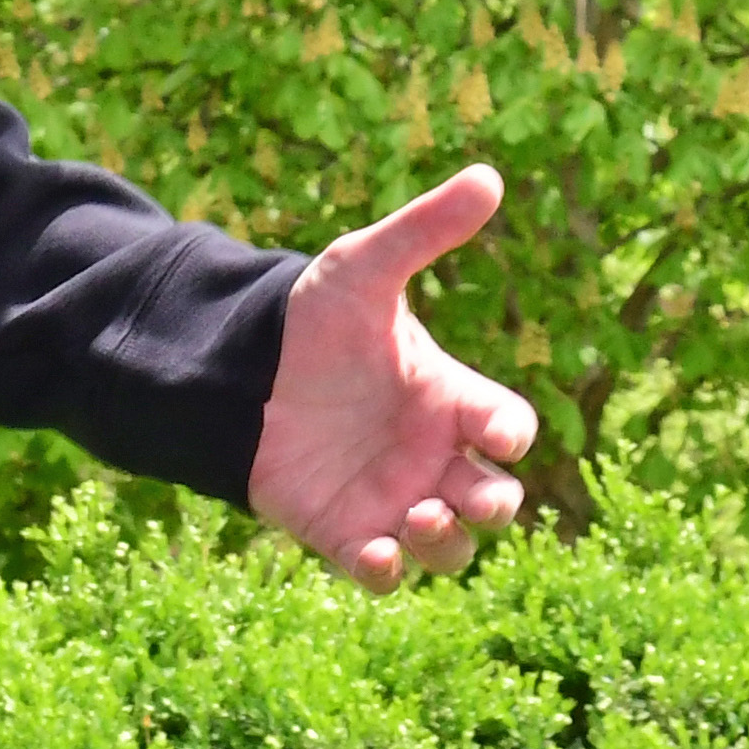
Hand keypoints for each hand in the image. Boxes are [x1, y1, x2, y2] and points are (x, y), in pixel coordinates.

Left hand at [246, 166, 539, 589]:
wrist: (239, 368)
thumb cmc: (313, 320)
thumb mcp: (361, 270)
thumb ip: (422, 232)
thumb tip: (488, 176)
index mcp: (450, 398)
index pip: (505, 423)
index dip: (510, 433)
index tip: (497, 434)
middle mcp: (432, 456)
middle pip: (494, 499)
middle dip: (494, 506)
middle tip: (469, 499)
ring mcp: (392, 498)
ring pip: (448, 544)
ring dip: (446, 541)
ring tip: (419, 519)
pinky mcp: (344, 531)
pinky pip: (383, 571)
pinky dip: (388, 572)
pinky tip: (375, 555)